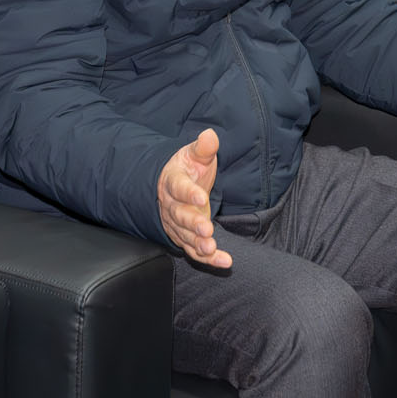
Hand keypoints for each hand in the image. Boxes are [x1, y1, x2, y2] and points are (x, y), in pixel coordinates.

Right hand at [157, 128, 230, 268]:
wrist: (173, 185)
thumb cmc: (187, 169)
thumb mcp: (195, 155)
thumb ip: (203, 148)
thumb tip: (210, 135)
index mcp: (173, 182)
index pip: (179, 187)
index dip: (189, 193)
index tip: (201, 197)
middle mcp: (172, 206)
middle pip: (180, 216)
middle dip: (193, 224)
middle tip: (206, 230)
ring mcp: (177, 224)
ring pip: (185, 236)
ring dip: (199, 244)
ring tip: (211, 248)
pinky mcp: (185, 238)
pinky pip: (194, 251)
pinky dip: (209, 259)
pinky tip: (224, 261)